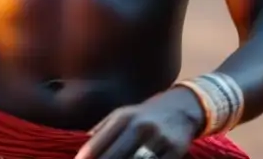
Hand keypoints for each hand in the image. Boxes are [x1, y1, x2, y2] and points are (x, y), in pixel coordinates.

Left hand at [75, 86, 204, 158]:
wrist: (181, 108)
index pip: (99, 143)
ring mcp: (158, 140)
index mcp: (124, 118)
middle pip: (114, 157)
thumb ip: (102, 132)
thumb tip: (81, 153)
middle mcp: (140, 126)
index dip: (86, 157)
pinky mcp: (175, 151)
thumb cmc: (144, 116)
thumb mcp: (122, 116)